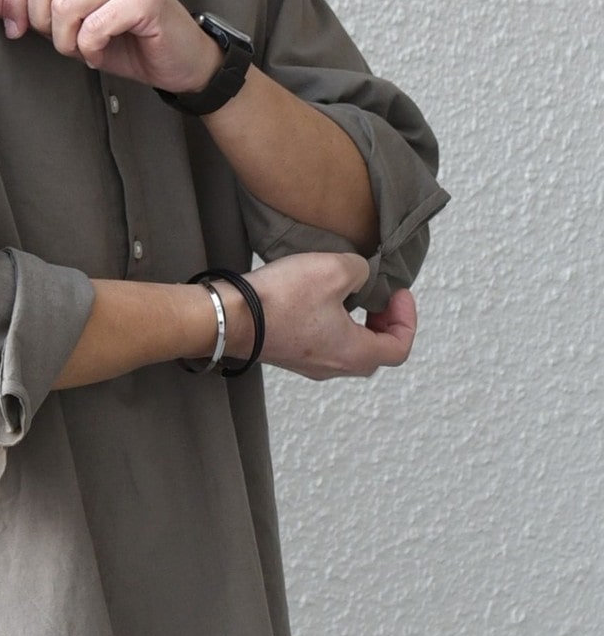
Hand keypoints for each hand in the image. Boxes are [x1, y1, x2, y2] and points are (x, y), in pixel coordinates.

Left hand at [0, 0, 219, 92]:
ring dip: (68, 43)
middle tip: (64, 44)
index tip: (17, 32)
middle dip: (42, 25)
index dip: (15, 3)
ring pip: (64, 8)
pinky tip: (103, 53)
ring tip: (87, 49)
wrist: (178, 61)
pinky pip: (93, 27)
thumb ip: (30, 6)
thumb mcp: (68, 24)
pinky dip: (91, 50)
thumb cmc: (124, 40)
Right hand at [231, 253, 416, 380]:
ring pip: (346, 350)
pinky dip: (332, 325)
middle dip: (382, 324)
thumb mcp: (335, 269)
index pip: (398, 348)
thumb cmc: (280, 300)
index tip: (396, 293)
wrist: (228, 317)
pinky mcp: (287, 354)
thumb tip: (359, 277)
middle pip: (373, 353)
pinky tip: (319, 300)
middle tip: (378, 297)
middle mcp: (333, 366)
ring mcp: (307, 364)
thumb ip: (361, 270)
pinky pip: (321, 345)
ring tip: (349, 295)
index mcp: (353, 353)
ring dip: (356, 325)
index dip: (406, 319)